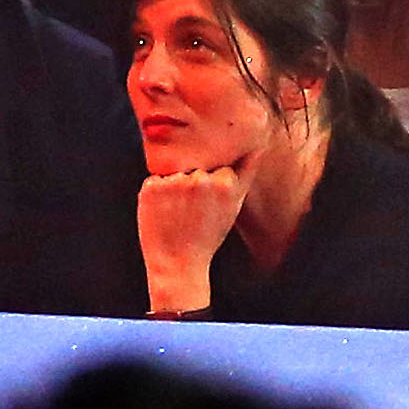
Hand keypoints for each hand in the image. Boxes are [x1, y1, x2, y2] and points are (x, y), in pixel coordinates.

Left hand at [138, 161, 245, 315]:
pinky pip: (155, 180)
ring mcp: (174, 182)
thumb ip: (246, 172)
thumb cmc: (207, 235)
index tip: (208, 208)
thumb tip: (258, 144)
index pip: (216, 167)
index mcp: (225, 182)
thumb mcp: (233, 206)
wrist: (177, 264)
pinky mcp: (150, 186)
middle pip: (195, 168)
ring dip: (173, 189)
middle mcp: (200, 179)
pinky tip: (162, 214)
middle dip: (192, 186)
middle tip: (191, 214)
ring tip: (177, 215)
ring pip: (174, 173)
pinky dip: (156, 195)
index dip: (211, 188)